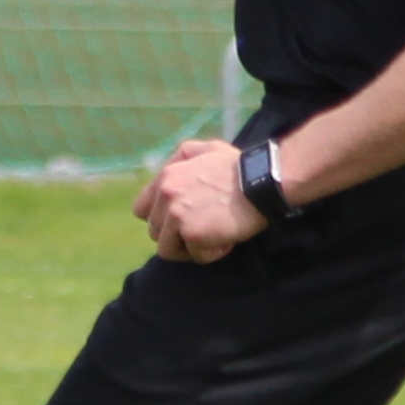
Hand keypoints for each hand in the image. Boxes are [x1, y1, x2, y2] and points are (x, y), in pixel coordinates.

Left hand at [134, 137, 266, 262]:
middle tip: (203, 230)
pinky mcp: (193, 234)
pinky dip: (211, 253)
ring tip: (213, 237)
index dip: (159, 219)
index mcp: (166, 177)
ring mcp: (177, 216)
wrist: (264, 181)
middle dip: (176, 235)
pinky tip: (226, 241)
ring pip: (167, 249)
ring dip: (189, 248)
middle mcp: (166, 195)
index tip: (179, 222)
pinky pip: (194, 256)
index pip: (140, 210)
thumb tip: (170, 170)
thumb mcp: (206, 148)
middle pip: (154, 232)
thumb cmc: (240, 166)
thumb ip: (183, 157)